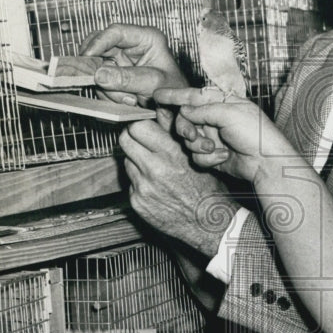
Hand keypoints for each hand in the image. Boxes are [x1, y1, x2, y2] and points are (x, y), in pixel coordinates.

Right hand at [80, 23, 188, 105]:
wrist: (174, 109)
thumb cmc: (173, 91)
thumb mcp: (154, 83)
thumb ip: (128, 78)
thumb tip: (100, 75)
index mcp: (146, 38)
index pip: (116, 32)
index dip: (98, 43)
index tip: (87, 57)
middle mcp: (130, 46)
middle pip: (100, 49)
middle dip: (101, 71)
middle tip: (104, 85)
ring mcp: (120, 61)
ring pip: (97, 68)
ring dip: (108, 88)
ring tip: (130, 100)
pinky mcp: (113, 75)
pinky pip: (99, 82)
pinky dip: (108, 95)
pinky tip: (126, 101)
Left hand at [118, 118, 236, 257]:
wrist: (207, 222)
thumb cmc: (207, 189)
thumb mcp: (195, 156)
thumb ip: (173, 132)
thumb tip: (159, 110)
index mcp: (170, 154)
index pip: (137, 127)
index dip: (139, 124)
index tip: (143, 126)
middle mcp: (154, 169)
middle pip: (125, 140)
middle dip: (132, 137)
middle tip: (141, 141)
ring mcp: (142, 187)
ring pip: (126, 160)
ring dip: (136, 160)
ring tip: (153, 167)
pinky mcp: (137, 202)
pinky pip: (130, 183)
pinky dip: (139, 181)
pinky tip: (155, 185)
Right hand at [158, 86, 299, 184]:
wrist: (267, 163)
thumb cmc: (255, 134)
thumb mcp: (230, 114)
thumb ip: (204, 110)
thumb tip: (183, 109)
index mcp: (221, 103)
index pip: (193, 96)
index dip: (174, 96)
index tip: (157, 95)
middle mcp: (215, 119)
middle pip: (185, 120)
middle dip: (186, 128)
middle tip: (190, 135)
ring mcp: (214, 137)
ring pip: (189, 140)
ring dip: (199, 146)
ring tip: (215, 148)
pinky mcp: (213, 155)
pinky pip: (197, 156)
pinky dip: (208, 159)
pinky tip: (223, 158)